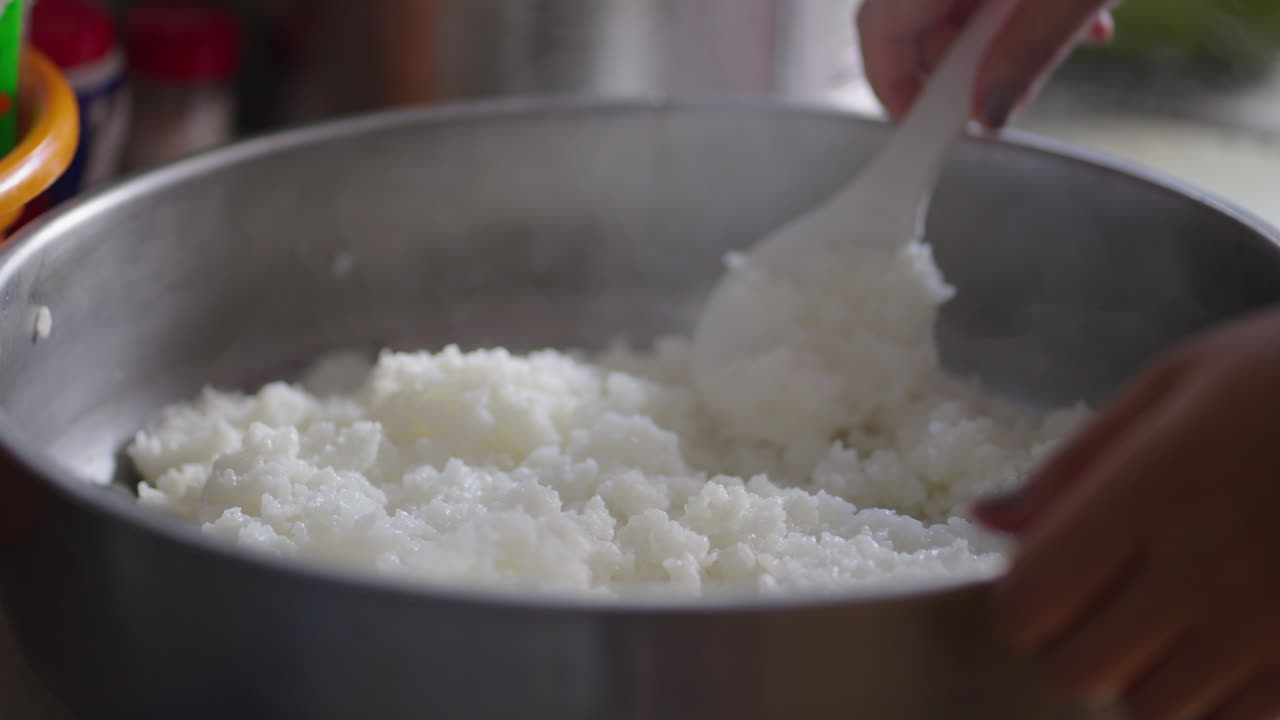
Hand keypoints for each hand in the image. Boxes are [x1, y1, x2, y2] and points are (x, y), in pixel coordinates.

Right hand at [857, 0, 1115, 128]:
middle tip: (988, 96)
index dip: (893, 84)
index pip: (879, 26)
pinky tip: (1064, 9)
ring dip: (989, 30)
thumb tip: (989, 110)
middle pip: (911, 8)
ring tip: (1047, 46)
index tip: (921, 124)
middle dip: (951, 60)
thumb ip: (1026, 54)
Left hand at [973, 308, 1279, 719]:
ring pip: (1158, 709)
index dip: (1024, 600)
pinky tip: (1237, 641)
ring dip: (1149, 674)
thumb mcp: (1177, 383)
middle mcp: (1210, 567)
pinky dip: (1221, 700)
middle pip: (1080, 672)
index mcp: (1154, 488)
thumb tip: (987, 519)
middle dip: (1076, 642)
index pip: (1030, 603)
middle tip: (1109, 598)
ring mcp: (1277, 623)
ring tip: (1182, 614)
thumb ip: (1076, 465)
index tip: (1049, 574)